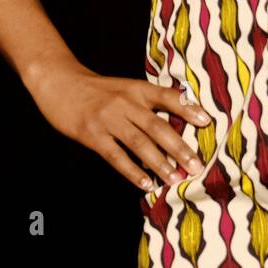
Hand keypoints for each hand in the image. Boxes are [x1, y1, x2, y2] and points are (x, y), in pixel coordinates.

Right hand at [25, 61, 213, 191]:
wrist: (60, 83)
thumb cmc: (98, 89)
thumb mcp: (125, 88)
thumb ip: (147, 101)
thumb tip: (176, 121)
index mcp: (137, 88)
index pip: (167, 97)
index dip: (187, 109)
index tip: (207, 121)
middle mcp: (126, 102)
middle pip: (157, 126)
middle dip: (179, 147)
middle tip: (196, 165)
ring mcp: (109, 119)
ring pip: (139, 143)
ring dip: (159, 163)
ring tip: (175, 178)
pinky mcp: (92, 135)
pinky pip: (116, 156)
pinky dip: (132, 171)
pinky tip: (145, 184)